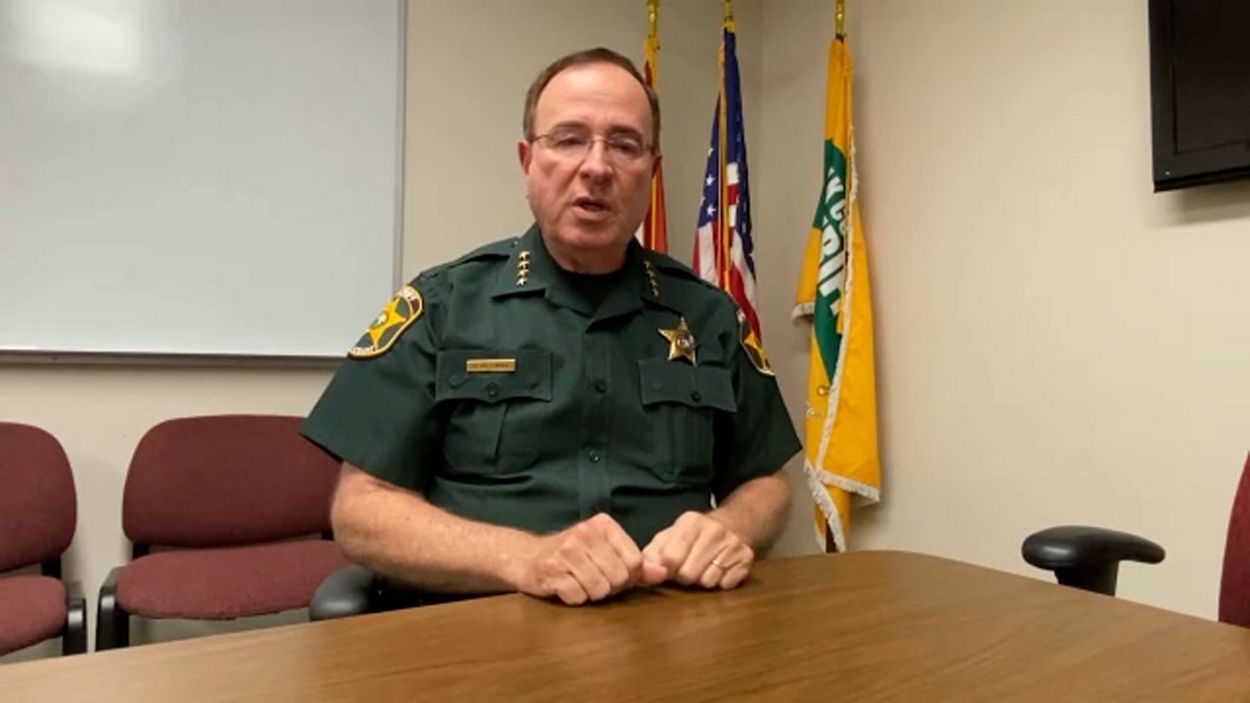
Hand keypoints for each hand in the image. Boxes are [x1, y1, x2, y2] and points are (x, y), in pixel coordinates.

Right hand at [515, 513, 667, 604]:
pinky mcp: (550, 570)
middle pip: (619, 577)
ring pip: (600, 589)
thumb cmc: (573, 556)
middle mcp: (584, 533)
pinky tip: (565, 586)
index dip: (628, 576)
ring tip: (580, 582)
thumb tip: (663, 573)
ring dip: (591, 593)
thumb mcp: (606, 552)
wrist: (527, 556)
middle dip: (610, 586)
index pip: (635, 561)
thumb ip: (637, 564)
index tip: (613, 573)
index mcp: (603, 524)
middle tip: (594, 579)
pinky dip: (574, 598)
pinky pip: (578, 597)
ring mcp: (566, 551)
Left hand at [642, 511, 754, 589]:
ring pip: (708, 581)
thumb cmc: (695, 536)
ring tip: (703, 569)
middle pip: (688, 574)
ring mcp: (732, 544)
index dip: (667, 570)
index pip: (670, 558)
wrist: (734, 524)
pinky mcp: (746, 559)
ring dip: (702, 581)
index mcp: (690, 522)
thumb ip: (653, 552)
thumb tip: (642, 572)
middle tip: (687, 569)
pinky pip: (726, 584)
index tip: (669, 569)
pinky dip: (720, 583)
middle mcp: (713, 531)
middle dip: (684, 577)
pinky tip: (719, 571)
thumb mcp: (671, 536)